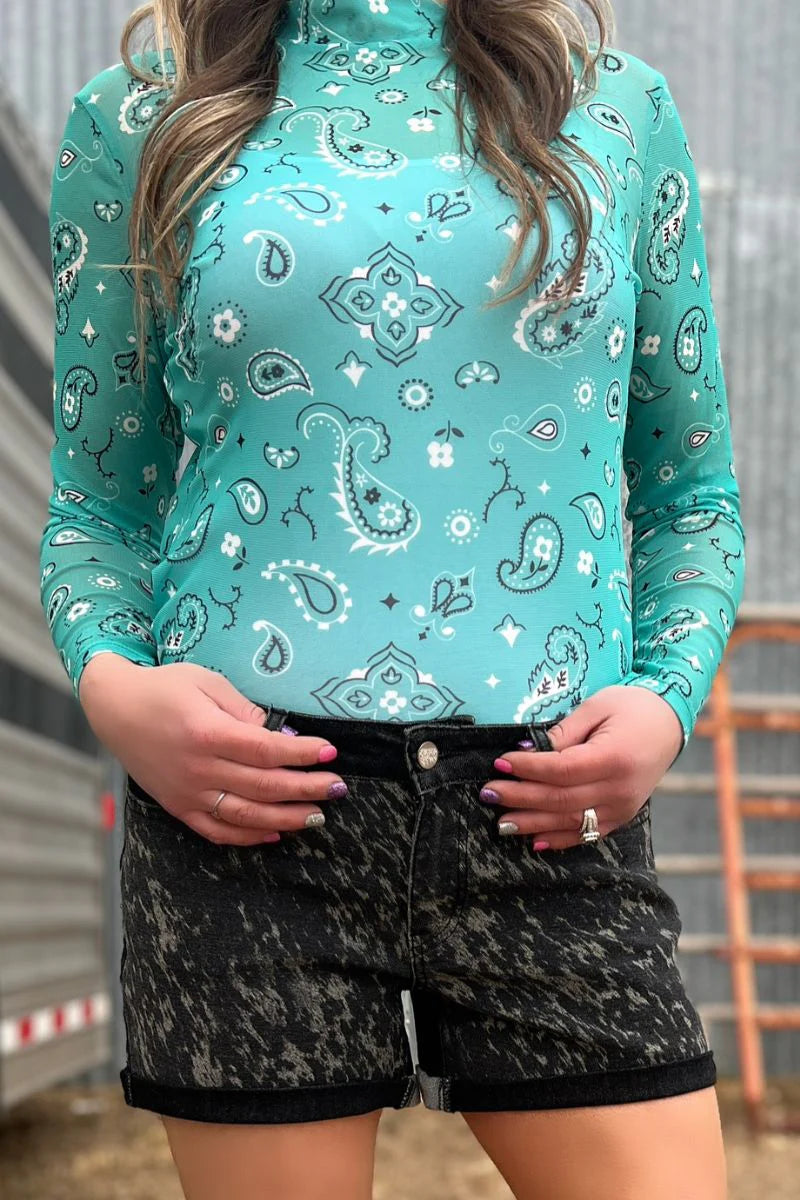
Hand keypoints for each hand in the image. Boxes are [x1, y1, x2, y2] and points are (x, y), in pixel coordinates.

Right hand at [78, 655, 345, 844]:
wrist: (115, 709)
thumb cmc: (165, 688)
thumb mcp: (207, 682)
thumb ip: (243, 709)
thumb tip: (278, 735)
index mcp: (207, 733)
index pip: (266, 751)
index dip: (301, 754)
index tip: (330, 752)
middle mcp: (199, 768)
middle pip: (263, 786)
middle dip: (306, 788)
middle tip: (338, 787)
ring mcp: (188, 793)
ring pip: (245, 815)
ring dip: (286, 818)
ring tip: (318, 815)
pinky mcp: (178, 807)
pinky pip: (216, 831)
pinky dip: (247, 837)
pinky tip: (275, 833)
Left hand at [479, 685, 684, 849]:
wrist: (669, 723)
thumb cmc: (630, 707)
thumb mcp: (596, 707)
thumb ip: (563, 733)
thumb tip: (528, 751)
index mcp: (614, 757)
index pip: (561, 770)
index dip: (528, 769)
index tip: (500, 762)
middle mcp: (620, 788)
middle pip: (561, 799)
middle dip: (521, 797)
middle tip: (489, 792)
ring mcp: (623, 807)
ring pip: (571, 822)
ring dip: (533, 823)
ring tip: (502, 823)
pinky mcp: (622, 816)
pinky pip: (588, 833)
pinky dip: (560, 839)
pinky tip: (535, 840)